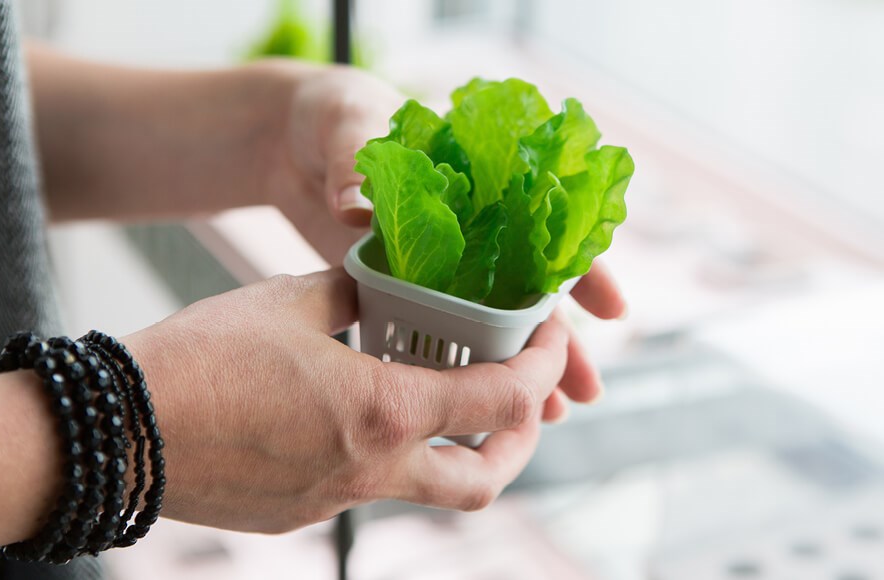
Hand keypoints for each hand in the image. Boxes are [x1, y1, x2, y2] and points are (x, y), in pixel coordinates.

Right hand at [123, 268, 570, 532]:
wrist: (118, 434)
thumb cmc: (202, 359)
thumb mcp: (291, 302)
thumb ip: (354, 295)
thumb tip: (380, 286)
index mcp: (382, 411)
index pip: (502, 400)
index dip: (542, 367)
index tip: (549, 337)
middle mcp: (371, 469)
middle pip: (485, 480)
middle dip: (522, 440)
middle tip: (524, 399)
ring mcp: (335, 502)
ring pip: (427, 489)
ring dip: (453, 450)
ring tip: (445, 405)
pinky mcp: (299, 514)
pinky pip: (363, 488)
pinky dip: (382, 454)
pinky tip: (351, 416)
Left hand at [267, 65, 625, 418]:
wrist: (284, 139)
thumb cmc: (329, 114)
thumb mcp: (346, 121)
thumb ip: (355, 156)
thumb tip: (357, 204)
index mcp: (472, 179)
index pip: (542, 223)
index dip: (579, 265)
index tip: (611, 310)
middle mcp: (463, 227)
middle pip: (525, 289)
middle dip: (558, 341)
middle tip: (584, 392)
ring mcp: (432, 263)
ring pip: (491, 321)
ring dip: (521, 368)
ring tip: (550, 416)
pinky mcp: (398, 286)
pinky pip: (439, 331)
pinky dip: (461, 368)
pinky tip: (478, 407)